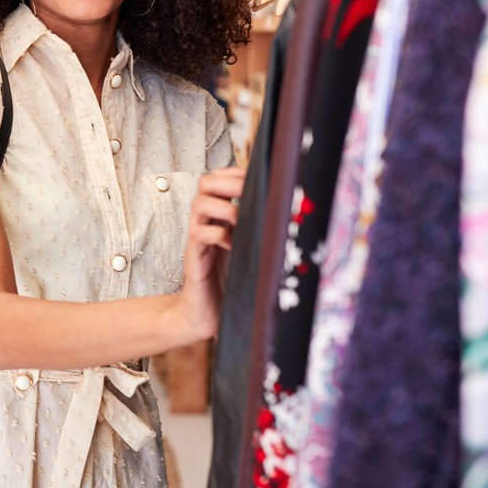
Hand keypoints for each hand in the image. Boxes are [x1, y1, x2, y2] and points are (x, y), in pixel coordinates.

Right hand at [178, 166, 244, 343]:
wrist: (205, 314)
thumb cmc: (230, 282)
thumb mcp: (249, 249)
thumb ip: (259, 229)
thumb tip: (293, 212)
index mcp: (219, 216)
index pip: (218, 178)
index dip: (236, 172)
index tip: (257, 178)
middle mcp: (205, 222)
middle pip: (205, 182)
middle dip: (229, 182)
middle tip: (248, 195)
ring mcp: (198, 238)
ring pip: (199, 202)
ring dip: (224, 207)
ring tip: (241, 221)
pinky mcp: (195, 257)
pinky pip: (200, 233)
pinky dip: (219, 234)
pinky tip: (233, 245)